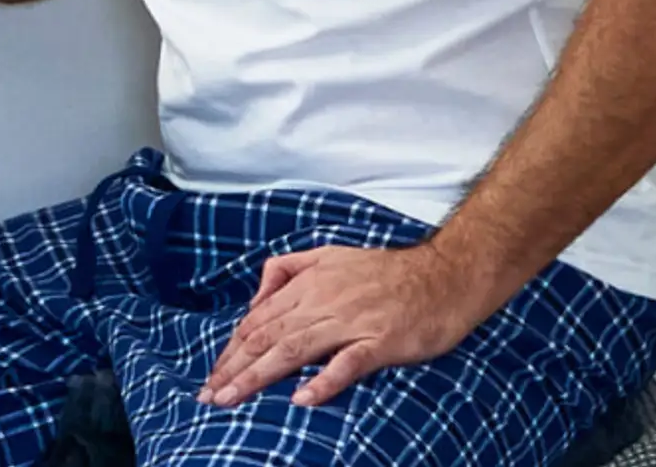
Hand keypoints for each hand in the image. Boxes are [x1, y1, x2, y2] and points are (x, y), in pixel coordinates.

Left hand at [200, 243, 515, 408]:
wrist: (446, 275)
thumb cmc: (389, 272)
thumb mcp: (331, 254)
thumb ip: (289, 270)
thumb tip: (256, 296)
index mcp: (309, 283)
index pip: (258, 320)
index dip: (231, 349)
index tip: (213, 374)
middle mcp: (323, 300)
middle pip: (267, 336)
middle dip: (233, 368)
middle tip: (209, 396)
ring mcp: (352, 321)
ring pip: (294, 349)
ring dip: (259, 376)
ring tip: (232, 398)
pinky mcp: (380, 340)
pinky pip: (347, 363)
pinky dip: (323, 381)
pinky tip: (301, 399)